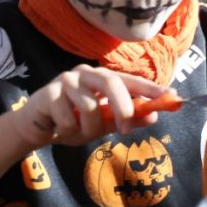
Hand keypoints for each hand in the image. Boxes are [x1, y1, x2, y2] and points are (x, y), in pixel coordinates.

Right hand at [8, 65, 172, 147]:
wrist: (36, 128)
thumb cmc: (72, 123)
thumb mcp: (102, 125)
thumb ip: (126, 120)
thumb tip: (153, 116)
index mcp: (101, 78)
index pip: (129, 80)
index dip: (149, 88)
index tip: (171, 96)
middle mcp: (85, 74)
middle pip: (111, 82)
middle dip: (123, 106)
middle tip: (125, 129)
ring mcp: (66, 80)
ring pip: (89, 106)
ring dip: (87, 129)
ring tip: (76, 133)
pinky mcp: (49, 92)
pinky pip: (68, 117)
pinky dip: (67, 130)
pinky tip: (58, 128)